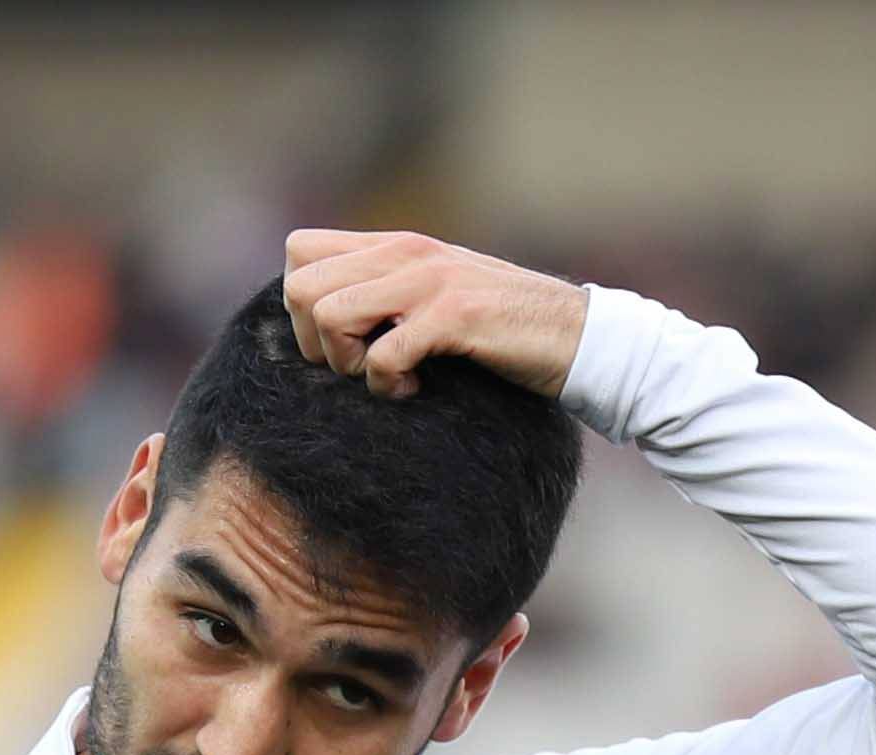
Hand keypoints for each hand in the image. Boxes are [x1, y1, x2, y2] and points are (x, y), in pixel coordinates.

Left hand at [282, 228, 586, 402]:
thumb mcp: (433, 297)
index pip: (299, 251)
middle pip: (300, 287)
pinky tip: (416, 387)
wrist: (576, 338)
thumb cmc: (500, 331)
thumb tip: (321, 324)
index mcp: (394, 245)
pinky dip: (388, 385)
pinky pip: (381, 355)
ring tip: (389, 376)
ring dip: (348, 363)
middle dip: (315, 342)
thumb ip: (384, 294)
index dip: (301, 308)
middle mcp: (405, 252)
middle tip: (357, 366)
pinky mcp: (454, 315)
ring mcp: (429, 280)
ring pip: (330, 316)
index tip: (338, 342)